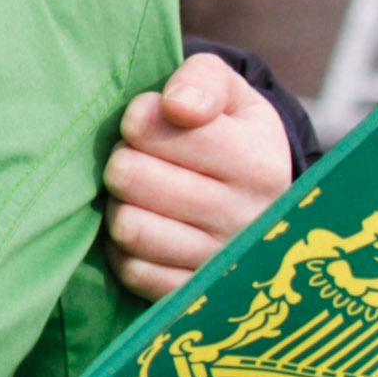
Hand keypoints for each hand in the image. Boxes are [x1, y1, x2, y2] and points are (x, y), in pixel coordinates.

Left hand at [103, 52, 288, 303]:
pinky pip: (133, 270)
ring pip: (129, 226)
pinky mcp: (196, 296)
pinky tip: (144, 224)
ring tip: (138, 193)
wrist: (256, 197)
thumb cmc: (229, 134)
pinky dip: (124, 247)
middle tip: (134, 157)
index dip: (138, 118)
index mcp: (258, 161)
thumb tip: (176, 106)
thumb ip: (201, 81)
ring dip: (120, 202)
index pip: (160, 129)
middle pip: (131, 176)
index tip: (143, 120)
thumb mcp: (229, 94)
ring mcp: (222, 263)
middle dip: (122, 159)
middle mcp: (247, 218)